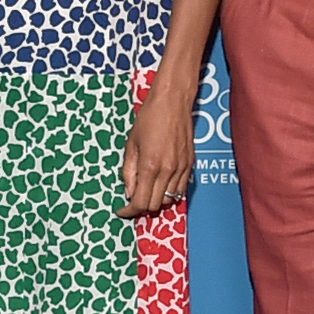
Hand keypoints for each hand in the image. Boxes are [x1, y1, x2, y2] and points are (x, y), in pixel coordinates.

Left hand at [121, 79, 192, 218]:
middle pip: (155, 205)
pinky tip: (161, 183)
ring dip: (157, 199)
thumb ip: (129, 172)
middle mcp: (168, 170)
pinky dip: (170, 192)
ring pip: (170, 200)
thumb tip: (129, 193)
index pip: (140, 202)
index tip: (123, 211)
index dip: (130, 211)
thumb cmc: (149, 119)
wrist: (172, 102)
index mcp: (150, 166)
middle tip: (133, 198)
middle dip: (142, 206)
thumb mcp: (131, 145)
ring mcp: (181, 168)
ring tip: (148, 189)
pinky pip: (181, 189)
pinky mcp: (190, 164)